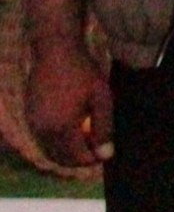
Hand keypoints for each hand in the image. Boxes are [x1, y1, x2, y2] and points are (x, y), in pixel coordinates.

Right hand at [26, 41, 112, 167]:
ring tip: (87, 138)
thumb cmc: (83, 73)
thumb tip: (106, 155)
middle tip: (96, 148)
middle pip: (60, 157)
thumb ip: (104, 128)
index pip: (76, 157)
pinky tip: (72, 128)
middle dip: (79, 158)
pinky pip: (43, 138)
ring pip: (50, 149)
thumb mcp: (101, 98)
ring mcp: (33, 123)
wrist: (55, 51)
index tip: (105, 152)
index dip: (92, 159)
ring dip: (67, 150)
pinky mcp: (29, 116)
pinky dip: (57, 140)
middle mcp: (42, 130)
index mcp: (61, 128)